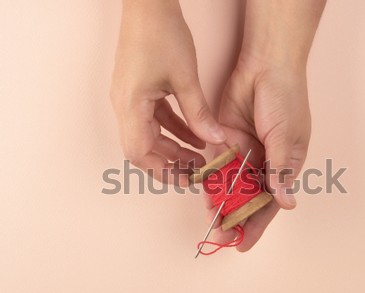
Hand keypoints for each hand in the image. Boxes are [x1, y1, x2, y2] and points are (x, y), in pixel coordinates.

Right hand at [110, 0, 225, 185]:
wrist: (148, 4)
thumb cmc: (161, 34)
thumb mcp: (185, 78)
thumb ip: (199, 113)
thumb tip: (216, 139)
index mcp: (130, 106)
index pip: (139, 154)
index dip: (162, 171)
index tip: (185, 178)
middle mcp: (125, 106)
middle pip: (143, 149)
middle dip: (170, 163)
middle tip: (196, 170)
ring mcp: (130, 99)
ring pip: (150, 135)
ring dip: (174, 147)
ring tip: (200, 155)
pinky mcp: (139, 91)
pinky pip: (155, 119)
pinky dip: (175, 129)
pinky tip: (196, 134)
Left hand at [207, 55, 310, 250]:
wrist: (266, 65)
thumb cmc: (286, 100)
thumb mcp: (286, 138)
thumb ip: (280, 170)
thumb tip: (287, 204)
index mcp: (284, 165)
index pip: (270, 203)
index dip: (257, 225)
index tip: (242, 244)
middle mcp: (264, 163)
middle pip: (248, 198)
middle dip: (235, 217)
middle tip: (220, 234)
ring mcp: (244, 152)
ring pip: (230, 185)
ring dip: (221, 202)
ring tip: (210, 220)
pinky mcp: (226, 141)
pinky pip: (218, 165)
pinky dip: (211, 180)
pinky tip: (203, 194)